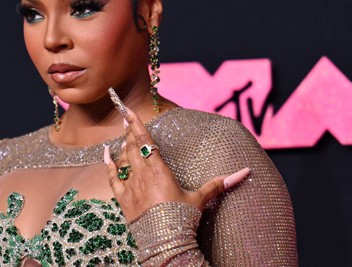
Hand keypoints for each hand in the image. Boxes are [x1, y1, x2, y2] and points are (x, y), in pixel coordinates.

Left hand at [104, 106, 249, 221]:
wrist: (165, 241)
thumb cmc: (182, 218)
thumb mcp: (201, 199)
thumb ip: (219, 184)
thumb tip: (245, 172)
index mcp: (159, 169)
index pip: (145, 140)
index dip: (135, 123)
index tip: (127, 109)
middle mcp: (142, 174)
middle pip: (131, 146)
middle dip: (129, 133)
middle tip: (127, 122)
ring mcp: (130, 186)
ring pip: (122, 159)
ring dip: (122, 146)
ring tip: (123, 137)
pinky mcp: (123, 199)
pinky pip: (112, 177)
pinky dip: (108, 164)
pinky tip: (106, 155)